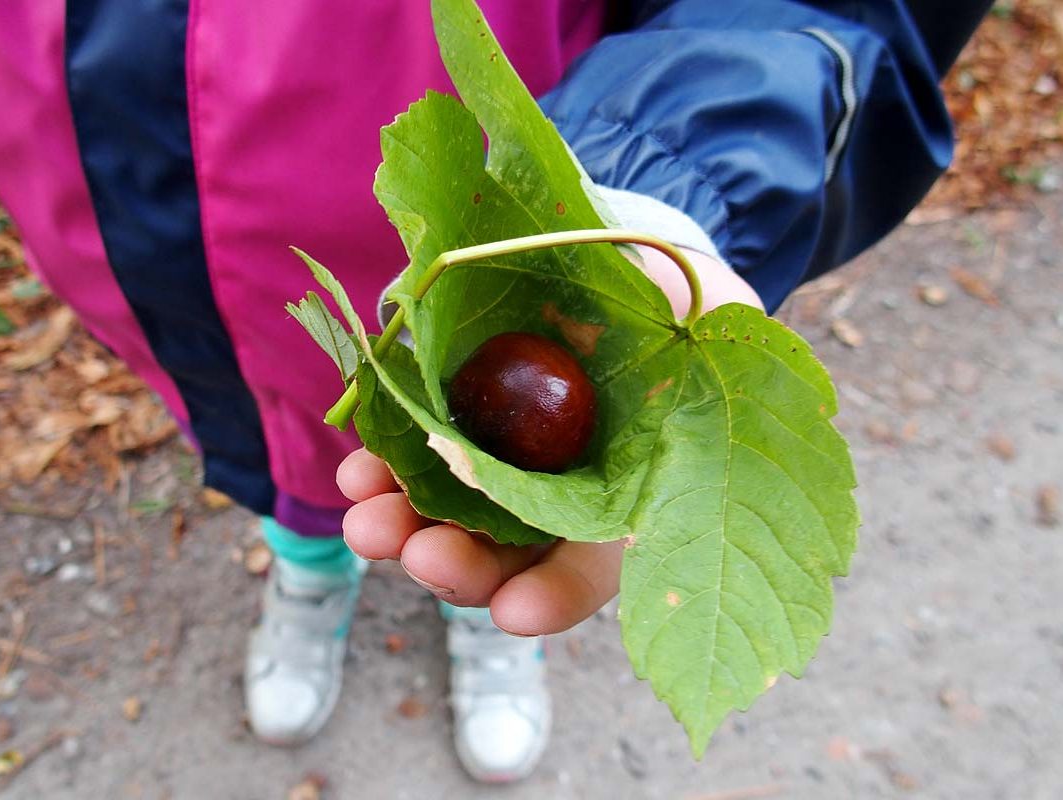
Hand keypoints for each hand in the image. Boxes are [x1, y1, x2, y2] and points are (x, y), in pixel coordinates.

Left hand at [337, 247, 763, 635]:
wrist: (631, 271)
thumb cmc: (692, 314)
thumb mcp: (720, 335)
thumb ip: (709, 380)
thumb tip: (703, 416)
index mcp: (629, 497)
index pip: (591, 568)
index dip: (555, 594)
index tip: (515, 613)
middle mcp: (561, 494)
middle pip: (508, 556)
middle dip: (460, 566)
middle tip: (421, 555)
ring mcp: (508, 458)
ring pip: (453, 516)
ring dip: (407, 529)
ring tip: (368, 522)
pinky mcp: (463, 415)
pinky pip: (419, 455)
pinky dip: (388, 468)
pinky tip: (360, 472)